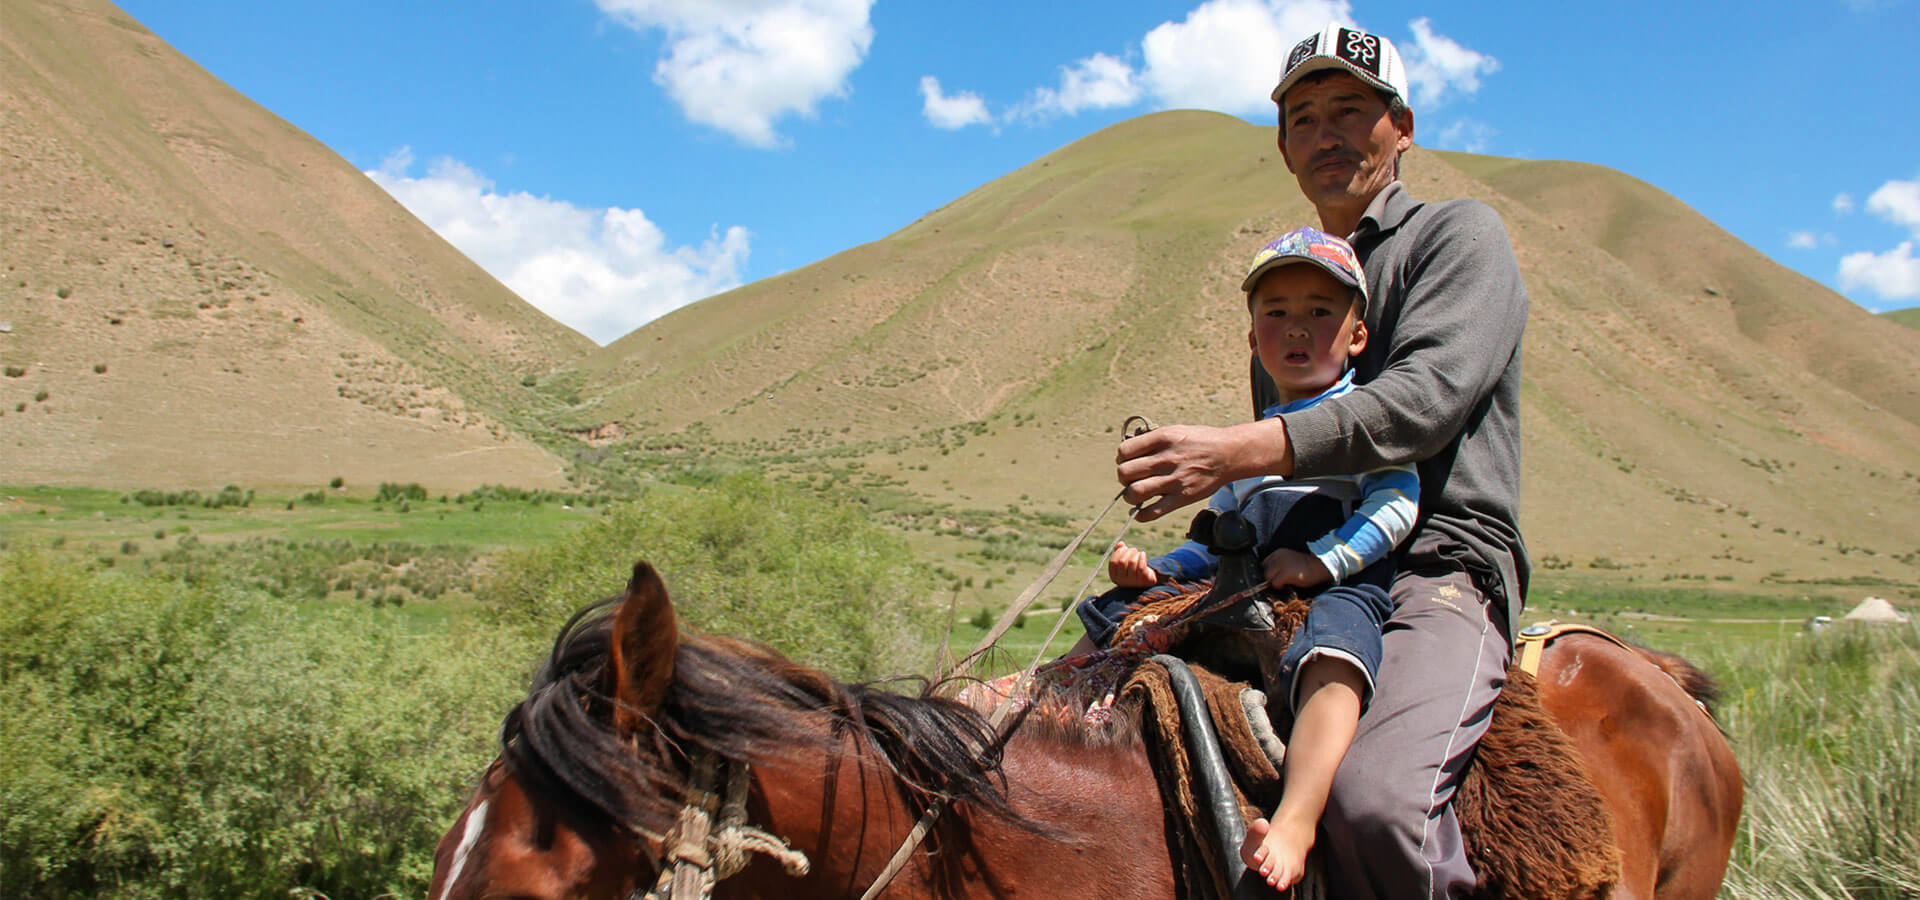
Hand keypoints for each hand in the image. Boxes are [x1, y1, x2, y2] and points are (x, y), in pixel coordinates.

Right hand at [1107, 542, 1159, 587]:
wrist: (1145, 579)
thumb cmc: (1132, 567)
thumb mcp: (1125, 560)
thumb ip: (1120, 551)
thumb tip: (1120, 544)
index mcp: (1114, 576)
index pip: (1113, 562)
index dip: (1118, 552)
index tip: (1124, 547)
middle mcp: (1121, 581)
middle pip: (1122, 561)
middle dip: (1128, 552)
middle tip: (1134, 549)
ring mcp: (1132, 582)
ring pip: (1132, 562)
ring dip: (1136, 554)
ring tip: (1138, 553)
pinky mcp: (1142, 580)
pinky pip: (1141, 567)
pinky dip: (1142, 558)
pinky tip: (1143, 554)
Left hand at [1115, 419, 1292, 521]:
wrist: (1229, 454)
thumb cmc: (1200, 441)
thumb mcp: (1175, 431)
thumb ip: (1152, 441)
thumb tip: (1128, 454)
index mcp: (1162, 438)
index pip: (1124, 451)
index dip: (1122, 458)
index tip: (1129, 461)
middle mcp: (1166, 459)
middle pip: (1124, 473)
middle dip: (1123, 477)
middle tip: (1132, 478)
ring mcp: (1174, 480)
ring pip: (1134, 493)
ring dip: (1129, 496)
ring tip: (1136, 494)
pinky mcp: (1182, 498)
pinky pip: (1153, 512)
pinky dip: (1141, 515)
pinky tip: (1141, 511)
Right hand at [1238, 816, 1311, 889]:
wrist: (1280, 849)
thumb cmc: (1263, 844)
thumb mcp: (1258, 834)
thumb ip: (1257, 830)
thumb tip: (1263, 823)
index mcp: (1256, 854)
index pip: (1258, 853)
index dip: (1259, 854)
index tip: (1257, 857)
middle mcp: (1266, 865)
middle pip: (1267, 865)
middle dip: (1266, 868)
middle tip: (1263, 871)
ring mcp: (1278, 870)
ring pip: (1275, 875)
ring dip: (1274, 877)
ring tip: (1272, 882)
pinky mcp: (1288, 874)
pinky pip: (1285, 879)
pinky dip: (1283, 882)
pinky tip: (1282, 885)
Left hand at [1264, 548, 1331, 589]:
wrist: (1318, 566)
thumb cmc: (1306, 565)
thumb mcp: (1290, 559)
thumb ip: (1280, 563)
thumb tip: (1270, 575)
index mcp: (1279, 552)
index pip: (1265, 563)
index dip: (1270, 570)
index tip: (1276, 575)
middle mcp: (1278, 557)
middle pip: (1266, 570)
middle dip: (1272, 577)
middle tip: (1281, 580)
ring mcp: (1281, 565)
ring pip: (1268, 577)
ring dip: (1275, 581)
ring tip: (1284, 582)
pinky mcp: (1285, 574)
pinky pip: (1275, 583)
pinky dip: (1279, 586)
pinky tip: (1287, 585)